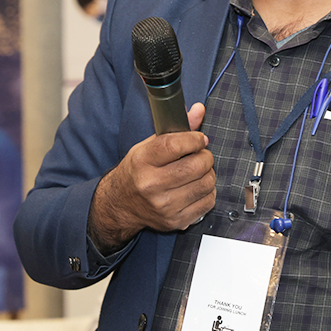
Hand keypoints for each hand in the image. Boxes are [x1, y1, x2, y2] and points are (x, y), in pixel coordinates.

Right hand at [88, 103, 214, 252]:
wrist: (122, 203)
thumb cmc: (138, 170)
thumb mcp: (150, 145)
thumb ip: (177, 128)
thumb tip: (200, 109)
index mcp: (142, 161)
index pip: (175, 145)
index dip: (194, 139)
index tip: (199, 139)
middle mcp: (151, 185)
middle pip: (195, 166)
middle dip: (205, 156)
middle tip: (200, 154)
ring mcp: (164, 206)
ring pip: (206, 183)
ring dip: (208, 173)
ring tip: (198, 171)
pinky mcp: (176, 221)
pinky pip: (208, 202)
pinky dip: (208, 192)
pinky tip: (196, 187)